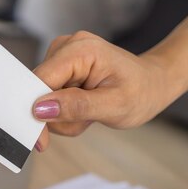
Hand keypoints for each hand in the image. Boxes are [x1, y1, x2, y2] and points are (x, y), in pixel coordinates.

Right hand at [32, 31, 180, 151]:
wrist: (153, 83)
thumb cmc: (142, 92)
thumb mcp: (115, 106)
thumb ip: (77, 107)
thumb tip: (40, 108)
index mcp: (80, 49)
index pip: (39, 81)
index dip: (34, 112)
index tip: (42, 141)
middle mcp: (66, 47)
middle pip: (37, 92)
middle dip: (57, 116)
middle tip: (85, 120)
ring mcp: (61, 56)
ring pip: (42, 99)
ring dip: (63, 117)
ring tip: (90, 113)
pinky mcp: (60, 68)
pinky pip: (48, 98)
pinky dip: (65, 111)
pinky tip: (84, 107)